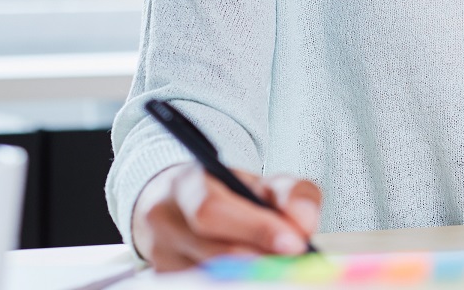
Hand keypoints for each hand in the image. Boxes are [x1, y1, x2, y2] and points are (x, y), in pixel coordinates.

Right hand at [132, 162, 321, 271]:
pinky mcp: (164, 275)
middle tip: (293, 263)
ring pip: (206, 276)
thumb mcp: (261, 183)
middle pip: (210, 250)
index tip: (294, 242)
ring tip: (278, 271)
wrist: (180, 206)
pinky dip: (233, 284)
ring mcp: (159, 254)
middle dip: (259, 259)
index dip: (256, 228)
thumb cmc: (227, 195)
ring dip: (248, 276)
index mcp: (186, 184)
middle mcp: (163, 219)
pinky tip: (254, 279)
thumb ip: (291, 194)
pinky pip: (202, 285)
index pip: (214, 208)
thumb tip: (304, 224)